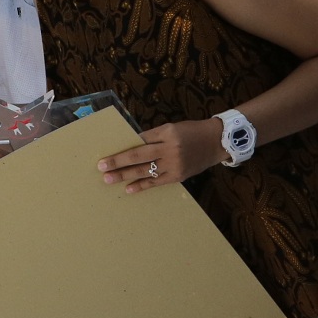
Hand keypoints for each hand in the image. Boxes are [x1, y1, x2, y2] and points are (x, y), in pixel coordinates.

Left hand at [99, 119, 223, 192]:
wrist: (216, 142)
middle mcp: (170, 149)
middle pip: (139, 156)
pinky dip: (141, 186)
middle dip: (118, 162)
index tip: (107, 152)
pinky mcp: (178, 176)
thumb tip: (131, 145)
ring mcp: (174, 164)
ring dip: (125, 176)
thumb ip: (153, 137)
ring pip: (145, 171)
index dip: (123, 147)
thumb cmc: (191, 132)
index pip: (140, 140)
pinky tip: (128, 189)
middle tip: (101, 166)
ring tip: (108, 179)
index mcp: (167, 133)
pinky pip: (156, 182)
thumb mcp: (172, 128)